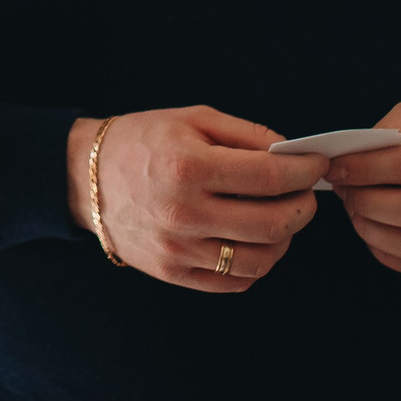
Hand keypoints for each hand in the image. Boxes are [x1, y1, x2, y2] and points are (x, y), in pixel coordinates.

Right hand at [67, 107, 325, 292]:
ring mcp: (178, 249)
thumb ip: (246, 134)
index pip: (270, 176)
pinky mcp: (172, 273)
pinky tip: (253, 240)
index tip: (316, 165)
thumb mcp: (192, 119)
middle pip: (273, 223)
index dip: (305, 171)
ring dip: (284, 240)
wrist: (84, 178)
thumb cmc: (140, 142)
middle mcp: (184, 213)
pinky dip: (256, 264)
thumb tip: (292, 155)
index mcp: (189, 167)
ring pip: (259, 260)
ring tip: (280, 218)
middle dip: (303, 207)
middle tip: (305, 193)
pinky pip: (233, 281)